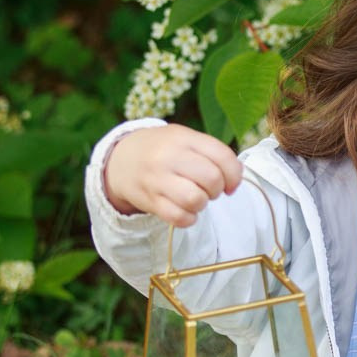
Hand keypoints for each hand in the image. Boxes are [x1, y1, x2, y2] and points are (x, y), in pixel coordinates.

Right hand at [102, 125, 243, 225]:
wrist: (122, 159)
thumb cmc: (164, 150)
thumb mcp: (184, 139)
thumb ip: (212, 152)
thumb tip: (234, 178)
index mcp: (183, 137)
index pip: (222, 156)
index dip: (234, 175)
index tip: (230, 183)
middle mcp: (169, 156)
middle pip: (211, 178)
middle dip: (217, 189)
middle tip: (209, 189)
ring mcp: (157, 179)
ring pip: (195, 199)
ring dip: (202, 204)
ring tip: (196, 198)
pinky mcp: (149, 200)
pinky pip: (178, 217)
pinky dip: (189, 218)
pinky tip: (185, 211)